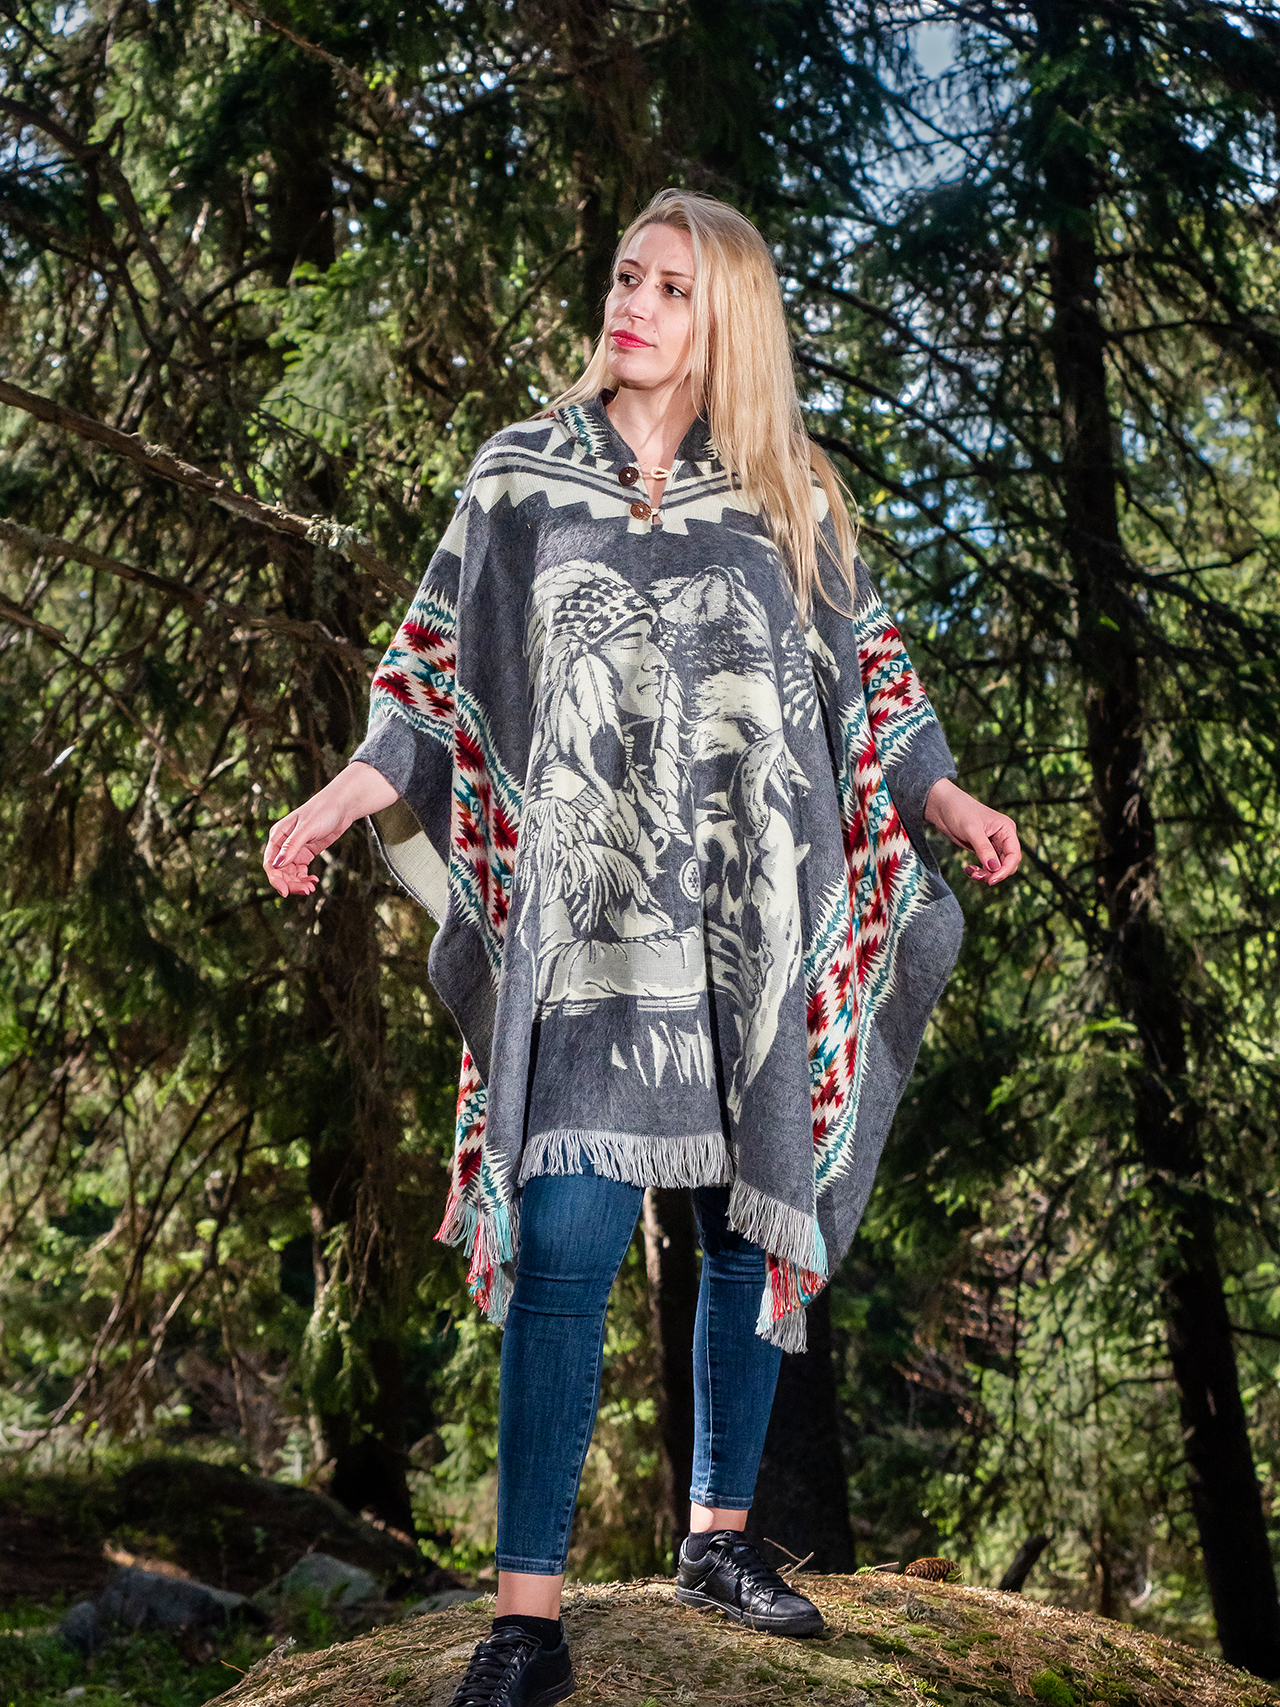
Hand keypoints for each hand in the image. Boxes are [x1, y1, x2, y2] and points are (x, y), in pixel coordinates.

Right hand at [262, 761, 399, 897]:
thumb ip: (292, 846)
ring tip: (311, 888)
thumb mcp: (307, 828)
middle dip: (291, 883)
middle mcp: (283, 844)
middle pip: (281, 871)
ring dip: (298, 883)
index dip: (276, 879)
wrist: (342, 805)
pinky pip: (301, 870)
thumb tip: (277, 865)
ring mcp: (295, 849)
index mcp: (278, 836)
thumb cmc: (323, 810)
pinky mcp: (306, 852)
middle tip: (306, 891)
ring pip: (291, 873)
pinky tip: (314, 880)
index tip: (285, 892)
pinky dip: (305, 878)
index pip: (270, 863)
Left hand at [924, 777, 1020, 885]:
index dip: (1005, 870)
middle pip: (1007, 864)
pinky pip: (986, 866)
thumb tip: (994, 868)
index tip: (992, 880)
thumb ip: (984, 849)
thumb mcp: (972, 830)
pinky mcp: (982, 849)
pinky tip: (968, 869)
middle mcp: (1003, 838)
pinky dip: (979, 871)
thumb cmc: (959, 811)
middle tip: (976, 875)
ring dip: (985, 874)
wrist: (943, 806)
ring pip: (996, 867)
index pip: (1014, 855)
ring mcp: (993, 844)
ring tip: (970, 872)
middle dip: (994, 873)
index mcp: (1007, 829)